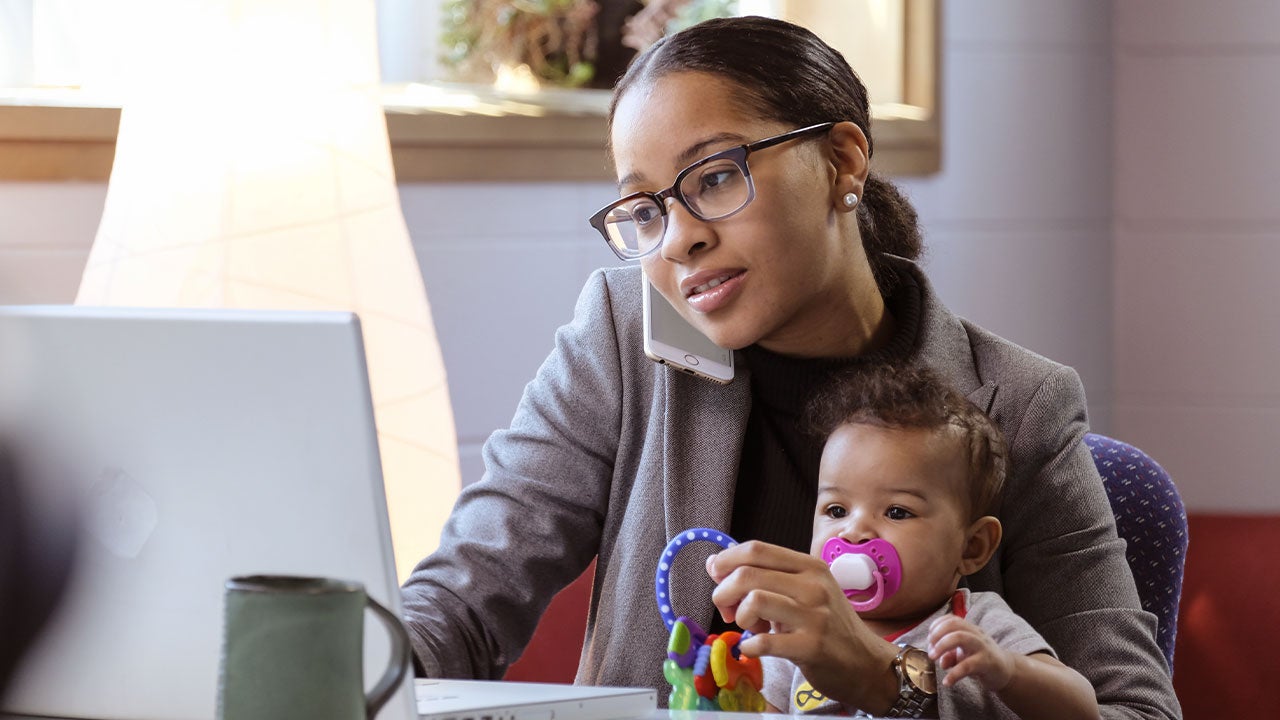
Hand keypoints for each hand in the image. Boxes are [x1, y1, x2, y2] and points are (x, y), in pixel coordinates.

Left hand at [705, 541, 898, 709]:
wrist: (866, 663)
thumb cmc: (829, 626)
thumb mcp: (804, 592)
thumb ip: (765, 577)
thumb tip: (714, 564)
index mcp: (809, 566)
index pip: (756, 549)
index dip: (727, 560)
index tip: (716, 575)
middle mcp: (813, 586)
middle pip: (748, 574)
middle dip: (724, 592)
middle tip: (727, 609)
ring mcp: (814, 616)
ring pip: (754, 600)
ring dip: (739, 617)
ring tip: (747, 627)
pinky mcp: (812, 647)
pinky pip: (764, 641)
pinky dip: (749, 645)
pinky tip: (753, 647)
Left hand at [926, 614, 1016, 689]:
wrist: (1007, 671)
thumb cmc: (981, 660)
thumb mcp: (963, 655)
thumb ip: (950, 655)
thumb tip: (941, 661)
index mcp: (969, 629)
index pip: (951, 619)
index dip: (936, 626)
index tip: (930, 640)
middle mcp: (976, 634)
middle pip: (954, 624)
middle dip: (937, 635)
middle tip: (931, 652)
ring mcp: (982, 647)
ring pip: (961, 637)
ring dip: (943, 646)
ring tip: (934, 659)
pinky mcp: (987, 663)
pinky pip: (968, 665)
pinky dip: (954, 674)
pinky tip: (947, 682)